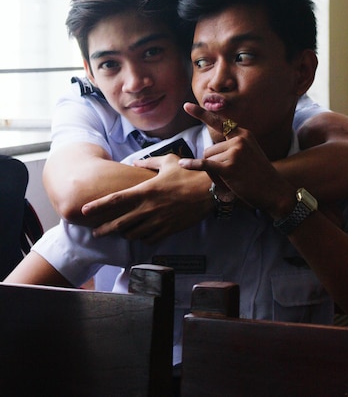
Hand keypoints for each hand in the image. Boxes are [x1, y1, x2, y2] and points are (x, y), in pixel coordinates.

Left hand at [81, 153, 211, 242]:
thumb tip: (135, 162)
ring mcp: (158, 221)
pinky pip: (149, 239)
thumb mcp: (168, 161)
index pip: (115, 200)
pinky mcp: (169, 229)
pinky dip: (143, 238)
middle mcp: (149, 208)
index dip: (98, 206)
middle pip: (119, 223)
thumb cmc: (189, 173)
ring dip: (125, 234)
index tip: (84, 210)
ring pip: (133, 234)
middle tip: (96, 232)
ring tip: (120, 232)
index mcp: (145, 190)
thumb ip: (149, 162)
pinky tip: (142, 234)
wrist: (210, 190)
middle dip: (104, 229)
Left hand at [179, 103, 296, 216]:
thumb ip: (233, 146)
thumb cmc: (260, 175)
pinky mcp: (229, 167)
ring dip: (214, 173)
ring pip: (208, 160)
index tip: (186, 106)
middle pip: (209, 149)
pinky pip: (205, 165)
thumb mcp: (250, 152)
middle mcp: (239, 139)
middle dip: (215, 165)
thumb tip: (208, 150)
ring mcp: (235, 152)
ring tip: (233, 180)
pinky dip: (193, 165)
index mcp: (243, 134)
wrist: (275, 191)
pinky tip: (183, 164)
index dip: (201, 113)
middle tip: (233, 175)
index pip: (219, 122)